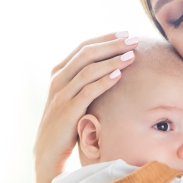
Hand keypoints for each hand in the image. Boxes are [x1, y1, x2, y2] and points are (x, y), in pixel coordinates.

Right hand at [33, 32, 137, 182]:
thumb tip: (111, 64)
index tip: (126, 33)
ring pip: (88, 70)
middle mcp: (58, 79)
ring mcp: (61, 94)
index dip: (105, 38)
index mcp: (59, 72)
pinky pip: (88, 91)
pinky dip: (104, 81)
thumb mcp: (73, 95)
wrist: (49, 149)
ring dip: (111, 61)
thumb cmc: (67, 121)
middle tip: (134, 40)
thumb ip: (85, 79)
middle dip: (112, 45)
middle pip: (87, 53)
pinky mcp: (67, 110)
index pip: (84, 46)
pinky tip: (119, 75)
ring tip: (132, 56)